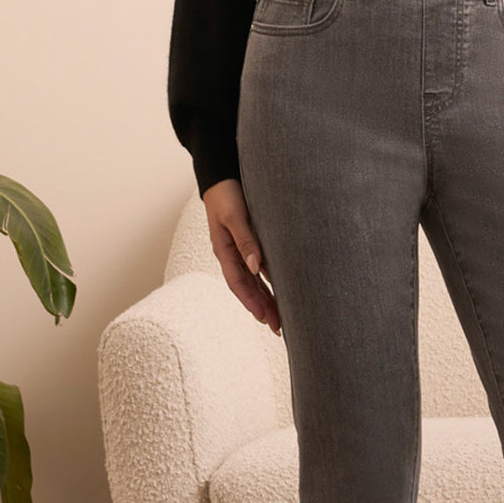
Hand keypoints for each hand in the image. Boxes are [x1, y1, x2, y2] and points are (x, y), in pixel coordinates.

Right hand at [202, 178, 281, 334]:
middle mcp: (232, 254)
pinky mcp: (249, 241)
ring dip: (266, 298)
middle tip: (279, 327)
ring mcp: (239, 249)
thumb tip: (256, 267)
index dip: (252, 303)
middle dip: (262, 308)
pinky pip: (259, 268)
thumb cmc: (226, 194)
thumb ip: (245, 240)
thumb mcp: (234, 216)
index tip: (266, 319)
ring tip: (281, 316)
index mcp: (224, 251)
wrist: (222, 175)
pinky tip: (280, 289)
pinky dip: (268, 281)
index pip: (238, 284)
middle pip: (248, 287)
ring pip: (254, 281)